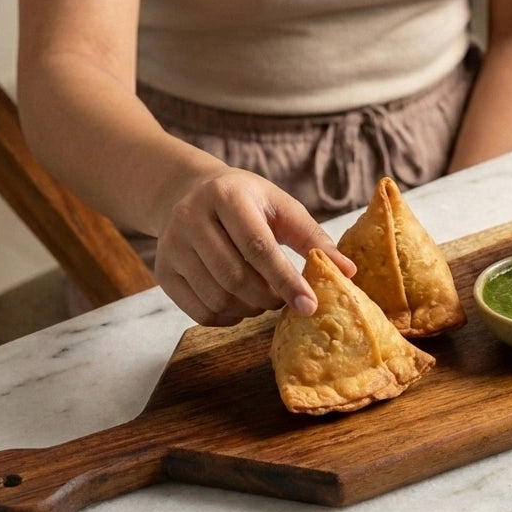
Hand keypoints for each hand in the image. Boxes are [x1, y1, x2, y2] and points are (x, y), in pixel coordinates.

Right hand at [153, 167, 355, 325]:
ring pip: (217, 298)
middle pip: (235, 277)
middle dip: (268, 297)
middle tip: (285, 300)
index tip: (310, 305)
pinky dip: (229, 318)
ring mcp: (172, 246)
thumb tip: (348, 271)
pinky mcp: (163, 271)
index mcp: (227, 196)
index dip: (286, 280)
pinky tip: (241, 304)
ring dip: (250, 309)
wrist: (189, 192)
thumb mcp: (281, 207)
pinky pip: (200, 312)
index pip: (258, 247)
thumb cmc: (248, 202)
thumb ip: (313, 238)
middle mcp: (191, 218)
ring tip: (264, 299)